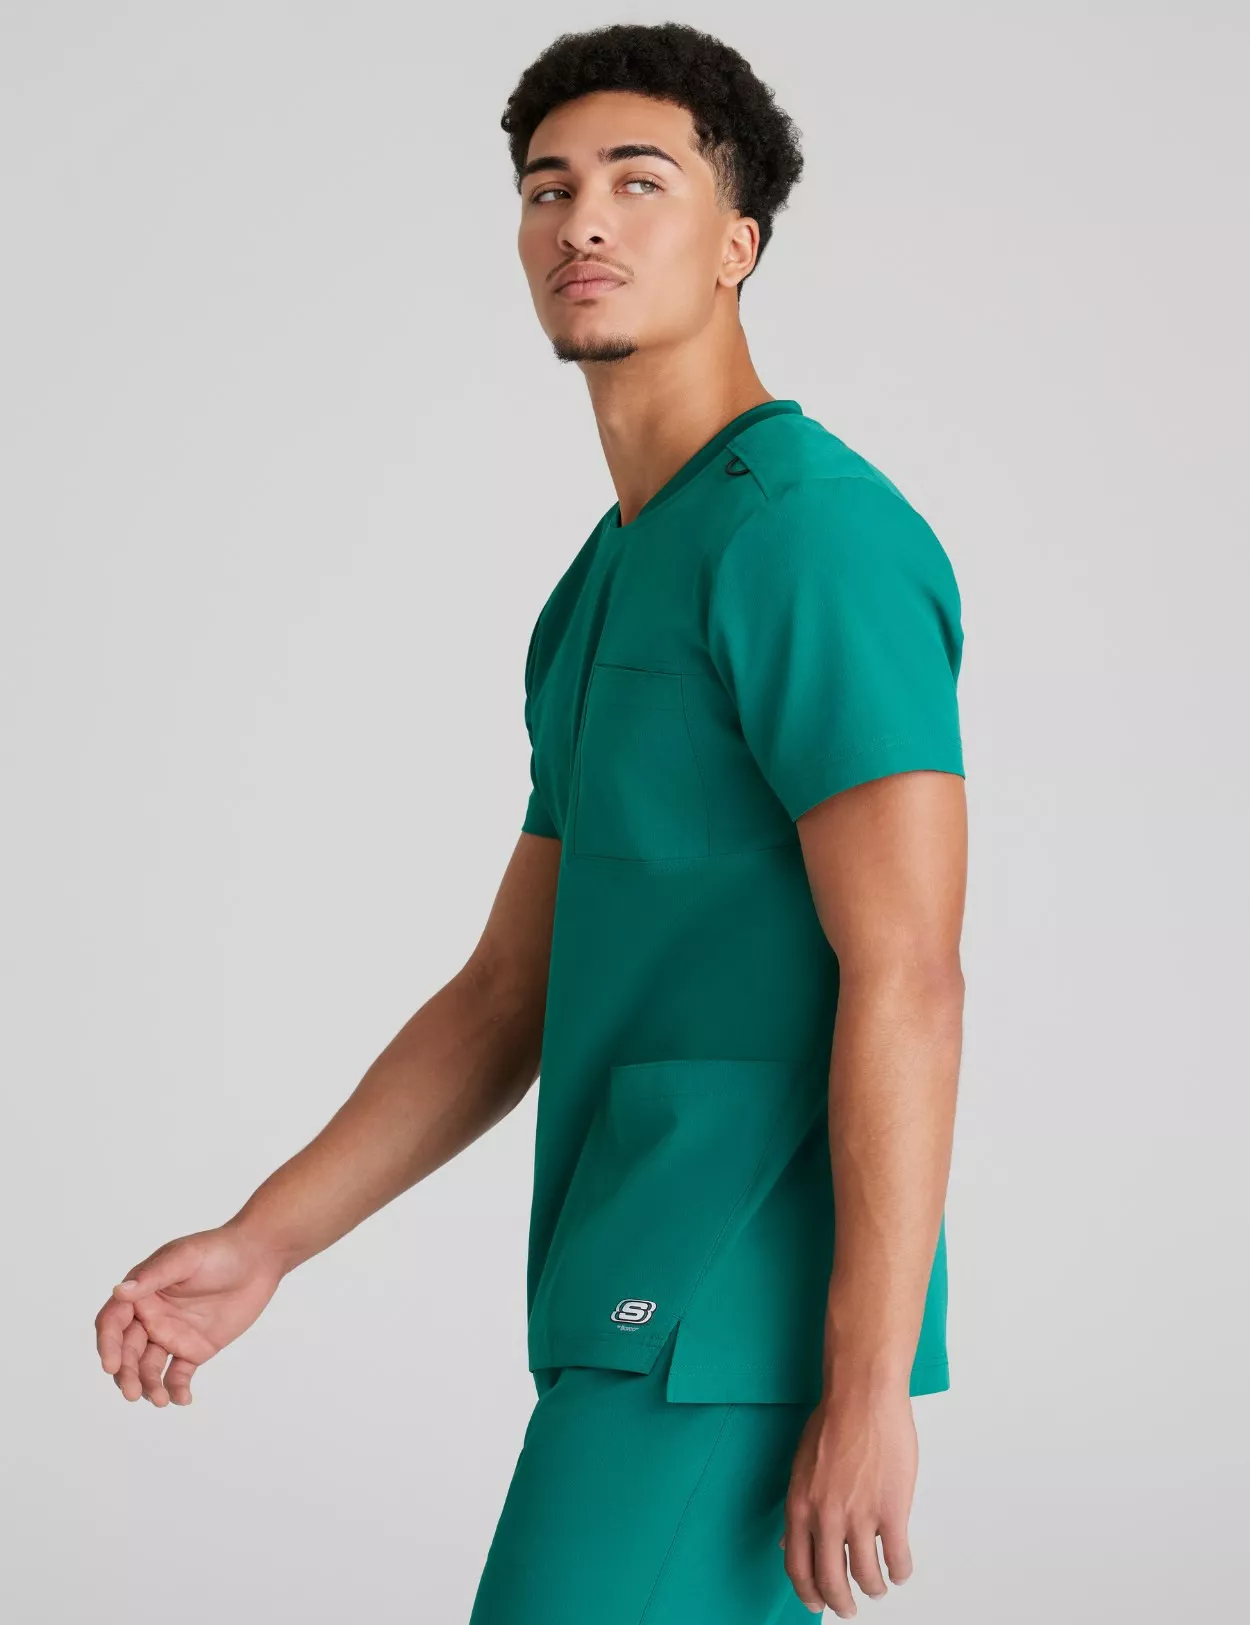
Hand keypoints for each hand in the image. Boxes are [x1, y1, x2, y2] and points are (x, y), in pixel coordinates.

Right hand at [94, 1223, 284, 1405]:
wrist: (259, 1258)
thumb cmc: (219, 1250)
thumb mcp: (185, 1258)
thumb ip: (153, 1276)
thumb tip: (119, 1291)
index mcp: (142, 1293)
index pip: (113, 1322)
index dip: (108, 1345)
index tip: (111, 1366)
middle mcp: (151, 1317)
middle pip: (128, 1351)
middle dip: (126, 1374)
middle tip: (133, 1393)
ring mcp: (172, 1335)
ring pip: (150, 1367)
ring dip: (149, 1385)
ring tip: (160, 1400)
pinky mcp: (195, 1349)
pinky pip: (179, 1375)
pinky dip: (176, 1389)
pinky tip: (183, 1399)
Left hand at [779, 1384, 917, 1616]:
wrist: (862, 1395)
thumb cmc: (833, 1421)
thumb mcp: (801, 1466)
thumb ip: (799, 1505)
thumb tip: (788, 1540)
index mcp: (800, 1505)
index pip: (798, 1566)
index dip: (808, 1592)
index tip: (817, 1603)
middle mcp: (825, 1517)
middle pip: (830, 1581)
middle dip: (841, 1602)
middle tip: (849, 1608)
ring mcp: (859, 1516)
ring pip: (866, 1576)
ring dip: (873, 1589)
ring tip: (878, 1587)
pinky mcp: (892, 1511)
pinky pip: (896, 1559)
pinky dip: (899, 1572)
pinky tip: (900, 1570)